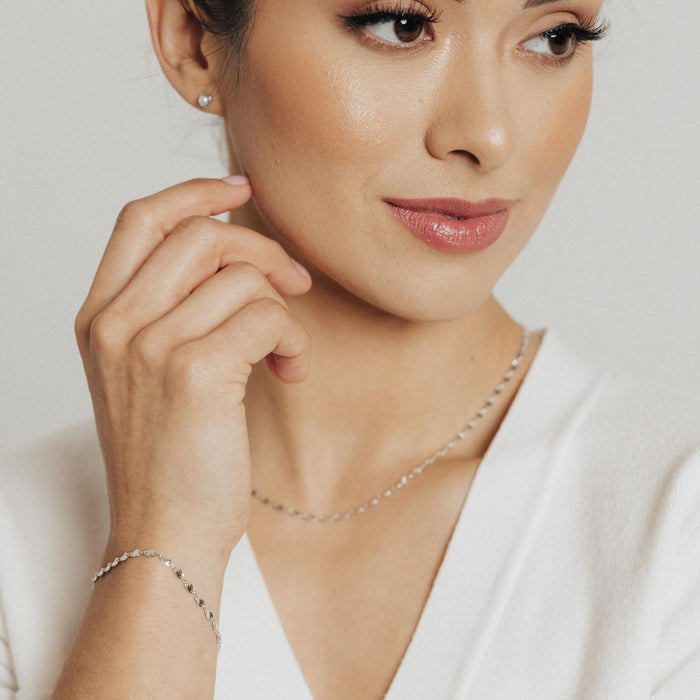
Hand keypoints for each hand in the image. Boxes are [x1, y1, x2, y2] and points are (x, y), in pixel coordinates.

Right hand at [74, 178, 311, 556]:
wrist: (164, 534)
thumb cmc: (167, 458)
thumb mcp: (149, 374)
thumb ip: (172, 311)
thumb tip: (235, 256)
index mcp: (100, 317)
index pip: (141, 219)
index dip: (196, 192)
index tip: (241, 190)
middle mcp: (116, 324)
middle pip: (202, 234)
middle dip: (263, 250)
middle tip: (294, 282)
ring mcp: (150, 346)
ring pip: (243, 278)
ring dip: (282, 309)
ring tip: (285, 352)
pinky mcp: (195, 373)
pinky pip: (267, 317)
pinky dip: (292, 339)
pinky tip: (290, 371)